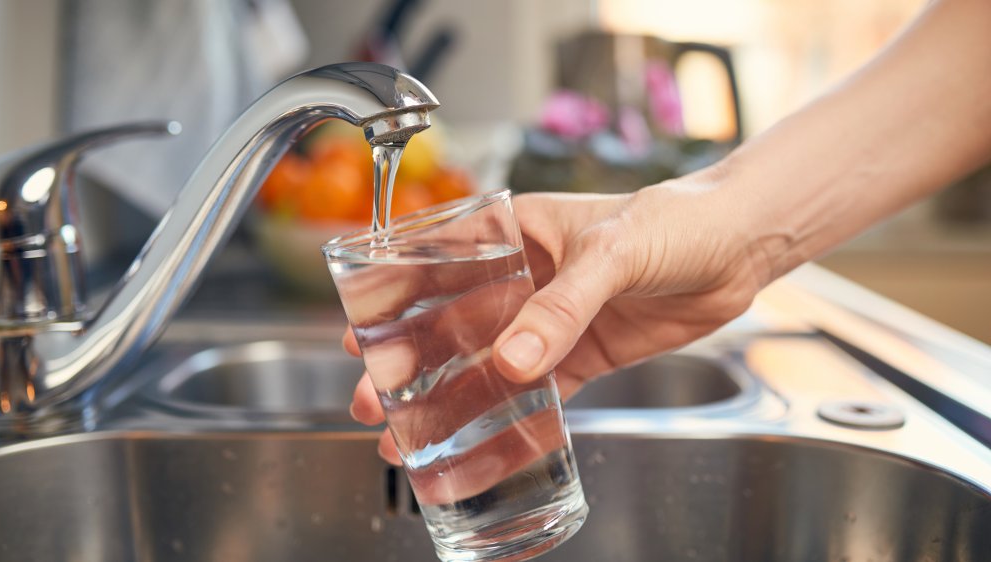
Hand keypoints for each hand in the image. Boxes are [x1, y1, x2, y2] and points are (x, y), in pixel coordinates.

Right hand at [346, 176, 768, 464]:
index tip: (361, 332)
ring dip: (452, 397)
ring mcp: (552, 318)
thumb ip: (563, 305)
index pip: (440, 263)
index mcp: (517, 232)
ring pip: (489, 363)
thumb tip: (513, 359)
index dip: (395, 298)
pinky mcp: (583, 353)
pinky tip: (481, 440)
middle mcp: (526, 277)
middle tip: (376, 399)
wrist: (738, 247)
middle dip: (411, 362)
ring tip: (413, 433)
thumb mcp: (612, 252)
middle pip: (454, 323)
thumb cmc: (675, 221)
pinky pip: (539, 391)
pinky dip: (511, 416)